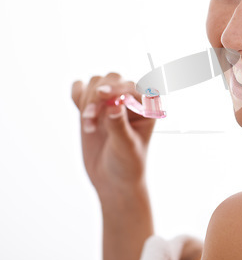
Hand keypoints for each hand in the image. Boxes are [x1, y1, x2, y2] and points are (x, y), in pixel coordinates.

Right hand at [71, 72, 155, 198]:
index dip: (118, 87)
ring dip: (87, 100)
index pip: (134, 86)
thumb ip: (119, 126)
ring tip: (89, 126)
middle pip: (113, 79)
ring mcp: (110, 102)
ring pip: (96, 82)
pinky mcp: (93, 107)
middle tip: (90, 117)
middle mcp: (130, 99)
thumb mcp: (125, 147)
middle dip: (98, 95)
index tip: (102, 94)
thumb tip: (114, 106)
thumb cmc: (127, 164)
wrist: (112, 180)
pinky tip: (81, 112)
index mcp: (146, 106)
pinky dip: (77, 94)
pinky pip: (81, 89)